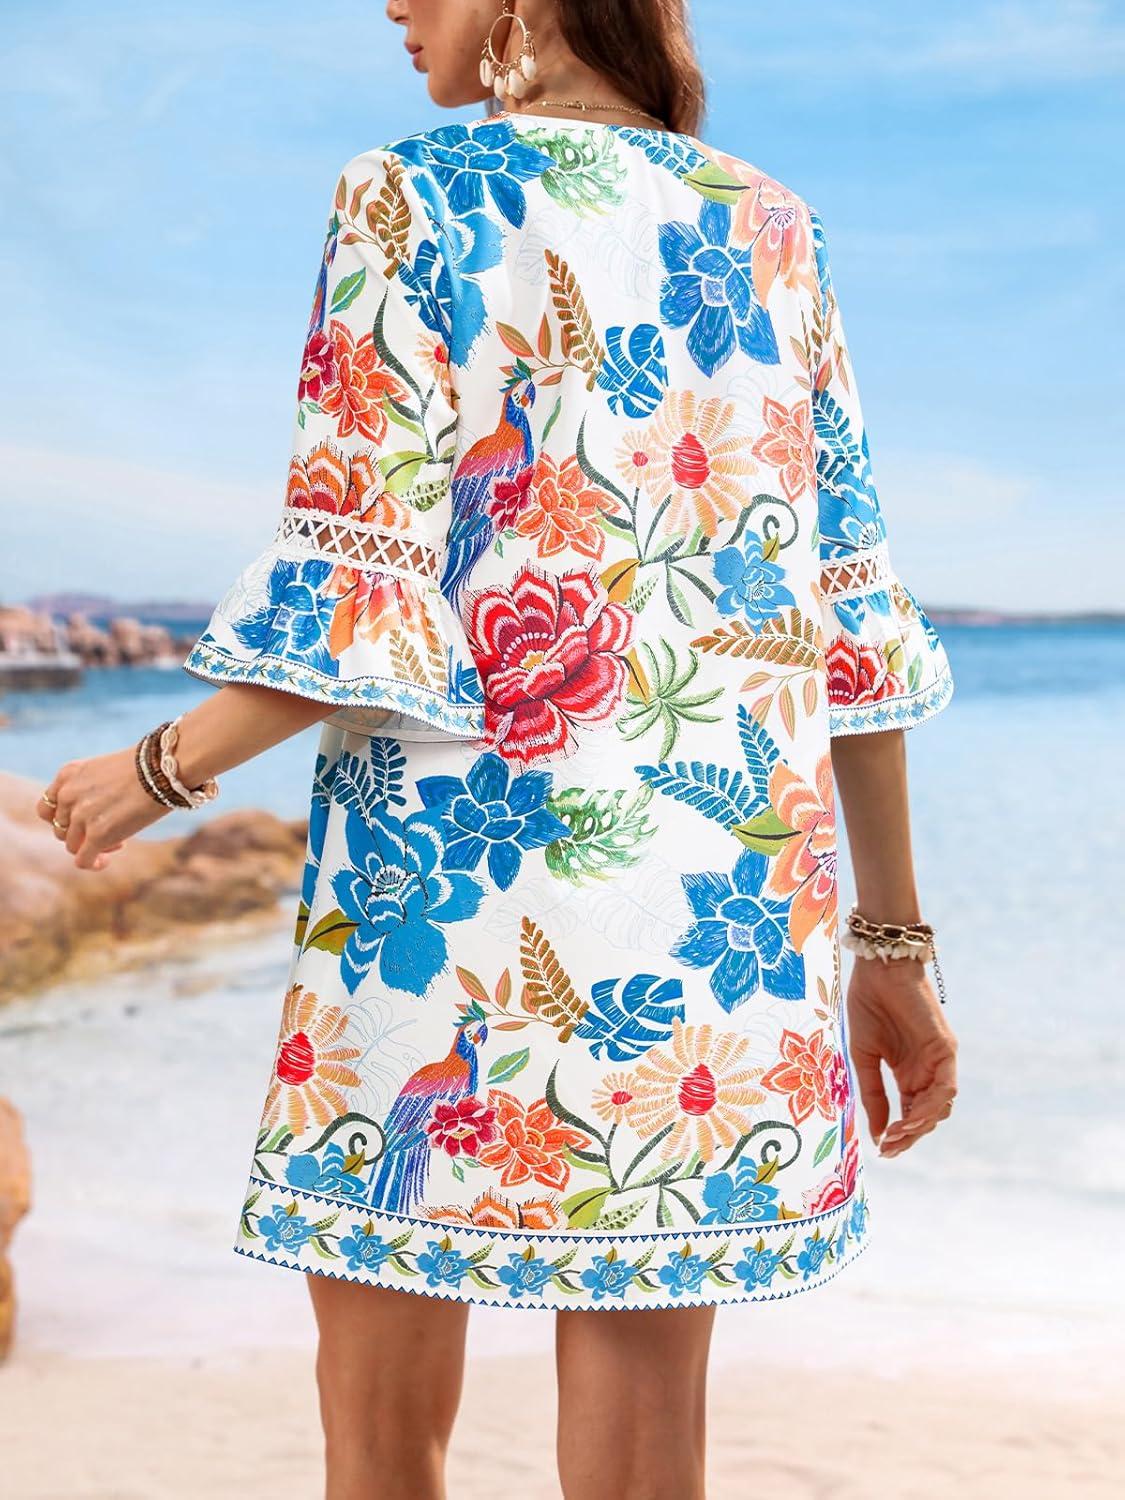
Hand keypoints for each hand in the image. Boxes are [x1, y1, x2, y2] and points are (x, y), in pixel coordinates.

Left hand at [37, 746, 171, 870]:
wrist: (163, 770)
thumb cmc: (146, 767)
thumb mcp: (105, 770)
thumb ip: (89, 789)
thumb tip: (92, 816)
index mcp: (68, 775)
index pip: (48, 808)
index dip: (64, 819)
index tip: (84, 820)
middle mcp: (68, 795)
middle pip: (60, 828)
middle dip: (81, 833)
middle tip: (109, 830)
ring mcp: (81, 816)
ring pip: (71, 845)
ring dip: (91, 846)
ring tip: (117, 841)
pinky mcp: (97, 835)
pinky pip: (82, 860)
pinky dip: (92, 863)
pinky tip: (105, 861)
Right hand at [846, 955, 957, 1156]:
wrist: (879, 968)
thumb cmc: (869, 1004)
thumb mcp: (864, 1055)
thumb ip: (873, 1094)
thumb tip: (877, 1134)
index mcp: (908, 1073)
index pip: (911, 1114)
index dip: (899, 1134)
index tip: (882, 1150)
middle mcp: (927, 1071)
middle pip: (927, 1115)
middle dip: (909, 1135)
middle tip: (888, 1148)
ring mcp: (938, 1061)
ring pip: (940, 1106)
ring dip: (920, 1125)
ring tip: (896, 1135)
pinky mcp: (945, 1050)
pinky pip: (946, 1087)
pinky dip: (931, 1106)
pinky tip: (910, 1117)